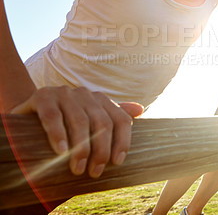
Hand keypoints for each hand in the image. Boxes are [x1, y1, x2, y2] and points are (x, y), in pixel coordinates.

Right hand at [10, 86, 143, 177]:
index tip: (117, 162)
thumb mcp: (90, 119)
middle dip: (101, 149)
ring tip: (78, 168)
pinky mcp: (43, 96)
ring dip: (81, 147)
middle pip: (102, 122)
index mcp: (100, 99)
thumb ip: (113, 116)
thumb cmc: (65, 121)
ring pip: (80, 120)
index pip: (120, 119)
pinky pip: (53, 116)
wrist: (30, 112)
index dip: (122, 141)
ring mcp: (64, 93)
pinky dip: (58, 134)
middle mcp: (85, 93)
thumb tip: (140, 109)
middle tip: (95, 172)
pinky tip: (61, 151)